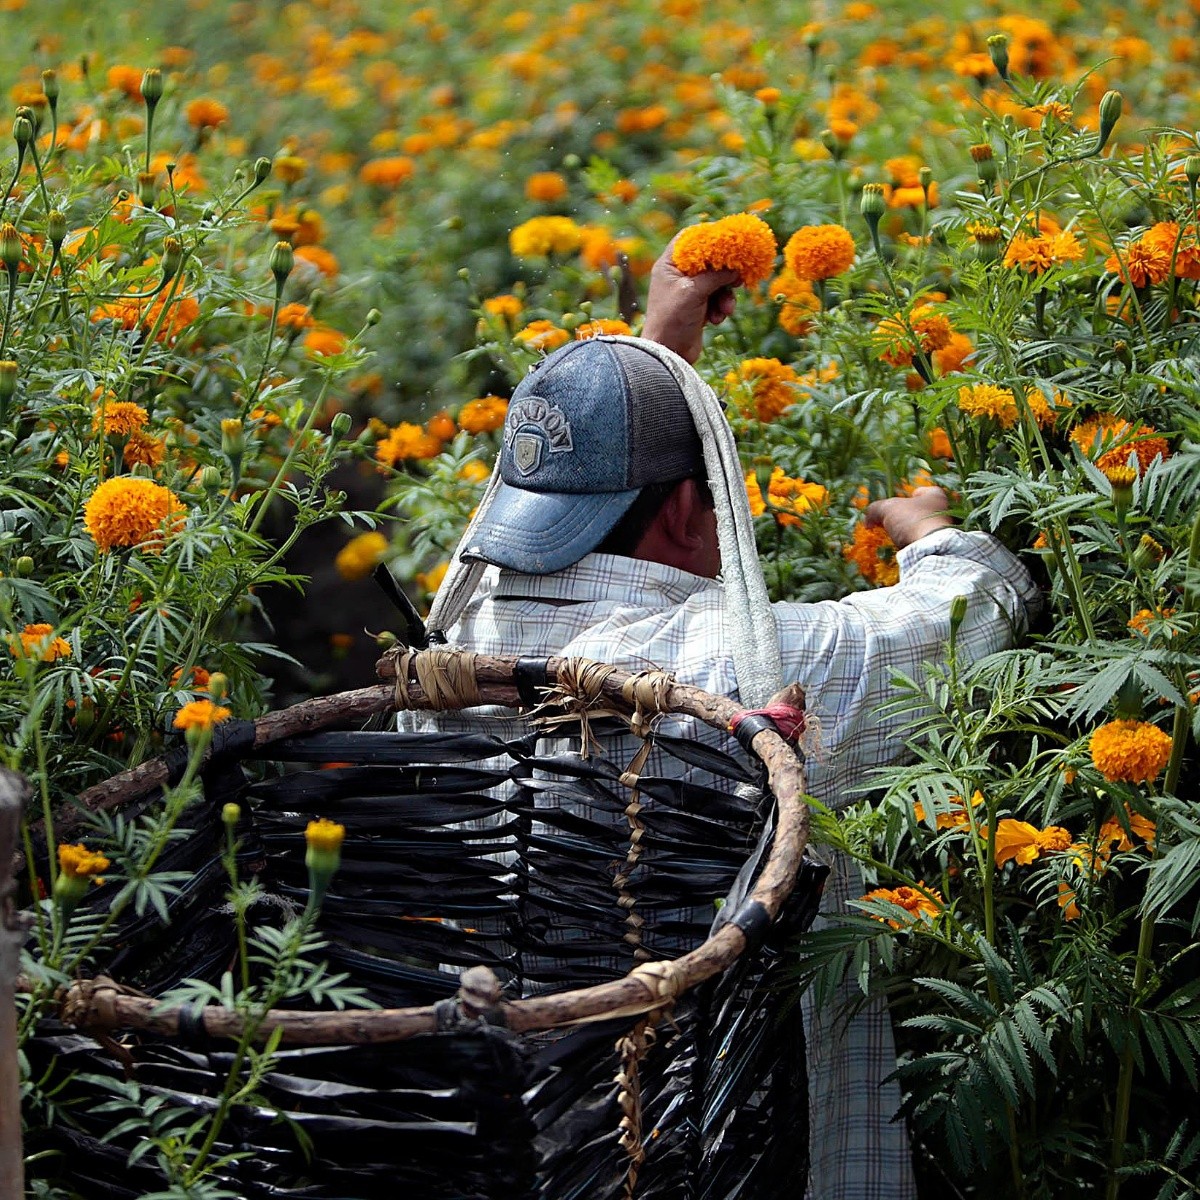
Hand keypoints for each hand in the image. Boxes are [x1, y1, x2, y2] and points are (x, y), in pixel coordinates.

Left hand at [641, 236, 740, 363]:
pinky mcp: (697, 308)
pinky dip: (720, 308)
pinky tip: (717, 319)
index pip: (689, 239)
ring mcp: (687, 292)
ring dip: (725, 295)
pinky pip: (716, 300)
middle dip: (724, 271)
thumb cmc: (673, 320)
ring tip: (726, 308)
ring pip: (716, 282)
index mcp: (669, 265)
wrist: (667, 355)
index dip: (708, 236)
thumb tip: (736, 266)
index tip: (728, 239)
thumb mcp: (694, 292)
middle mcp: (677, 276)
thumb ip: (715, 275)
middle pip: (707, 261)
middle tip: (739, 275)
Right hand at [864, 486, 953, 549]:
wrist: (930, 548)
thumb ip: (875, 509)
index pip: (921, 491)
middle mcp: (945, 510)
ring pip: (924, 527)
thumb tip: (868, 520)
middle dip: (907, 516)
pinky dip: (917, 544)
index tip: (897, 504)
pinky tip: (906, 548)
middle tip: (893, 522)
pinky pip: (926, 542)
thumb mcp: (887, 509)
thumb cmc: (911, 520)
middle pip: (921, 510)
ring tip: (897, 538)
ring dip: (911, 531)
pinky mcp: (942, 546)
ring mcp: (946, 530)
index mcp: (936, 496)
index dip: (907, 496)